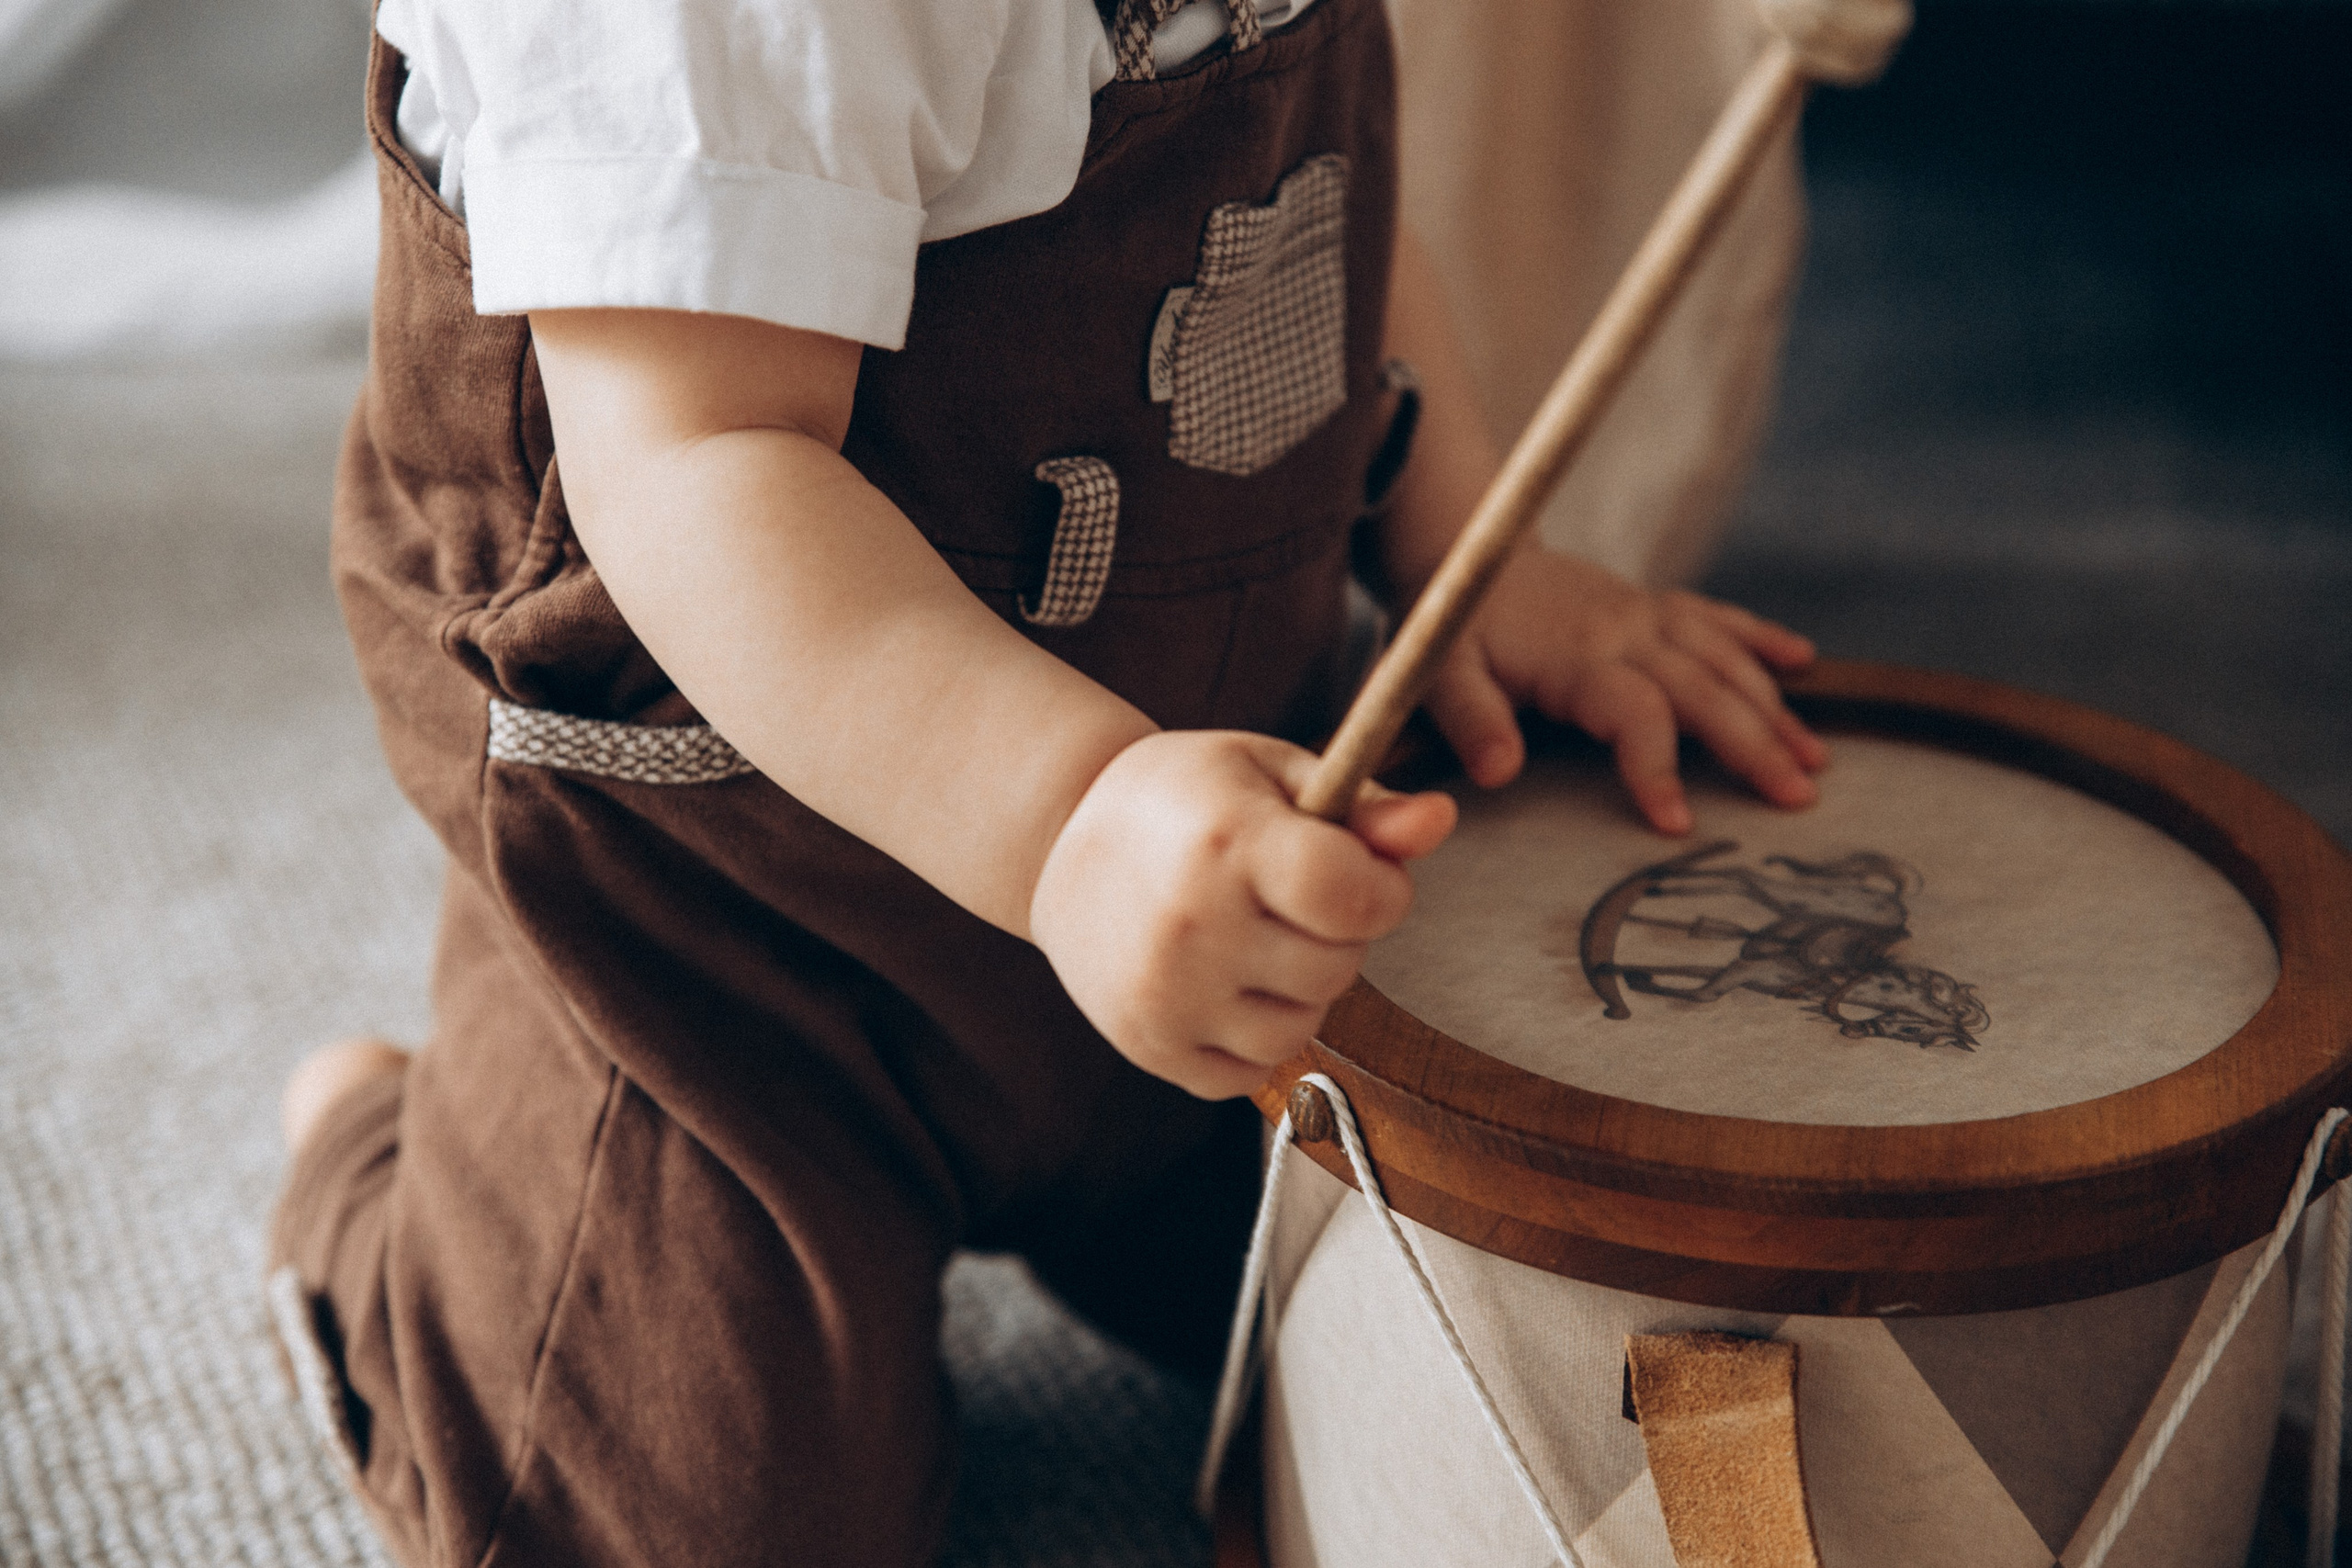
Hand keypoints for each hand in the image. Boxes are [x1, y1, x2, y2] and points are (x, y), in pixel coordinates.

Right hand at [1029, 731, 1455, 1097]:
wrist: (1059, 842)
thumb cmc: (1187, 796)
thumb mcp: (1272, 772)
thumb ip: (1363, 804)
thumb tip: (1441, 820)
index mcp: (1230, 842)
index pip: (1360, 899)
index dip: (1381, 888)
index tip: (1357, 870)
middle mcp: (1194, 926)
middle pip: (1339, 967)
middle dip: (1337, 934)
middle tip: (1286, 897)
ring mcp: (1167, 995)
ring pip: (1303, 1027)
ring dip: (1301, 989)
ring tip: (1255, 938)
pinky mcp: (1150, 1046)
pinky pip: (1252, 1070)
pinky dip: (1255, 1035)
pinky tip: (1225, 982)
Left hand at [1423, 550, 1827, 834]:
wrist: (1471, 554)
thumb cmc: (1456, 625)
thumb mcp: (1441, 673)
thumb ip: (1472, 721)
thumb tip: (1498, 772)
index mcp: (1577, 656)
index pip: (1635, 711)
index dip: (1658, 765)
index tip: (1676, 823)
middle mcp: (1625, 630)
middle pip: (1704, 688)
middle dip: (1756, 744)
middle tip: (1797, 798)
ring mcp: (1646, 614)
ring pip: (1725, 657)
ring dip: (1774, 707)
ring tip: (1814, 761)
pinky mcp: (1654, 604)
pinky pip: (1717, 616)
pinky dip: (1762, 637)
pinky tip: (1804, 662)